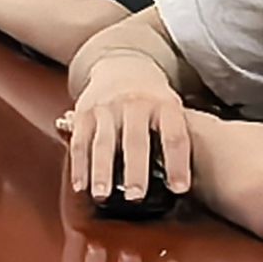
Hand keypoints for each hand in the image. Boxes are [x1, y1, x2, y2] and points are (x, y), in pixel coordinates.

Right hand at [62, 55, 195, 209]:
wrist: (123, 65)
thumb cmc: (153, 99)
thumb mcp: (172, 109)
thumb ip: (176, 138)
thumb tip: (184, 183)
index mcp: (164, 105)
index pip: (174, 136)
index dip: (178, 163)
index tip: (179, 189)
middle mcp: (135, 104)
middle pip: (136, 140)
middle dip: (135, 170)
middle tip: (136, 195)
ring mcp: (107, 107)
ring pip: (103, 143)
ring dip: (101, 171)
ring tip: (102, 195)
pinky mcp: (84, 112)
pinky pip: (80, 142)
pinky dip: (79, 165)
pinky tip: (80, 186)